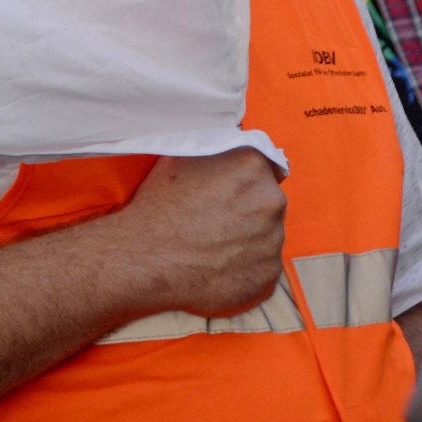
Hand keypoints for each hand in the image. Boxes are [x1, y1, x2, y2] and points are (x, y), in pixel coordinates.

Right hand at [113, 149, 285, 320]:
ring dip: (248, 235)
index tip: (233, 187)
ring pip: (266, 233)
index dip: (247, 176)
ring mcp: (273, 240)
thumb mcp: (180, 158)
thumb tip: (227, 149)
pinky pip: (262, 263)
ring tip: (214, 243)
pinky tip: (218, 263)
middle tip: (216, 216)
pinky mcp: (269, 273)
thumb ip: (214, 151)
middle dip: (249, 206)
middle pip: (267, 199)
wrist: (147, 260)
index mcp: (252, 166)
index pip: (266, 164)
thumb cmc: (159, 206)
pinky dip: (245, 264)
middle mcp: (271, 200)